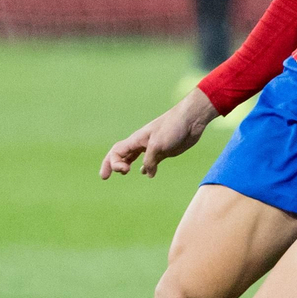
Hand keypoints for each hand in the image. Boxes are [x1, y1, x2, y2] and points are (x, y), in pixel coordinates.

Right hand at [99, 88, 219, 179]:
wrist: (191, 120)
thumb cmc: (173, 127)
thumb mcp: (158, 145)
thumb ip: (150, 160)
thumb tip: (147, 174)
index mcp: (137, 139)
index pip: (116, 152)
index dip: (111, 163)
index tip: (123, 171)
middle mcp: (142, 143)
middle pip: (121, 155)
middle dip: (112, 164)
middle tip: (104, 177)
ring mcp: (153, 148)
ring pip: (134, 157)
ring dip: (127, 165)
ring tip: (125, 172)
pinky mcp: (164, 151)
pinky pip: (151, 161)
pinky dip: (147, 168)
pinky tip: (148, 174)